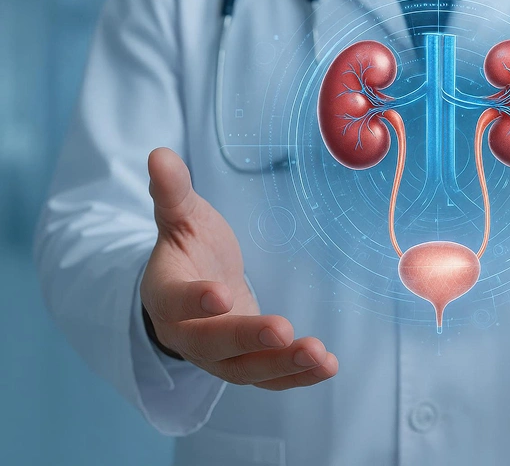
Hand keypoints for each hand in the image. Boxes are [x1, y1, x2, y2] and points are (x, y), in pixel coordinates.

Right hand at [141, 148, 337, 389]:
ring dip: (283, 365)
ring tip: (321, 357)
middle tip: (281, 330)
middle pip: (213, 344)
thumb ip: (173, 192)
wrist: (194, 288)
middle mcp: (186, 335)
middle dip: (248, 338)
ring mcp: (217, 357)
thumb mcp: (181, 217)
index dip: (195, 300)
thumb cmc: (189, 248)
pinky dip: (298, 376)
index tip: (222, 294)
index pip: (176, 301)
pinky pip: (269, 378)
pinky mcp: (246, 365)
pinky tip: (328, 366)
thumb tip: (158, 154)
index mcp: (165, 295)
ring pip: (246, 370)